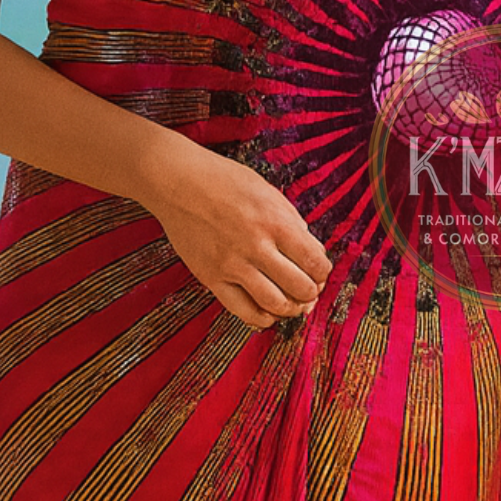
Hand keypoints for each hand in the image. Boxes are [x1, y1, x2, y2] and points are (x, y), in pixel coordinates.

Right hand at [138, 139, 332, 329]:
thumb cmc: (223, 181)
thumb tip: (310, 252)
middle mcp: (257, 246)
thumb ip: (291, 222)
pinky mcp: (212, 277)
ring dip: (291, 309)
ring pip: (275, 304)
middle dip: (311, 292)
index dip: (323, 272)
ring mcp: (233, 264)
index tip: (318, 272)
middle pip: (301, 287)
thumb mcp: (268, 192)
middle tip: (308, 290)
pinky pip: (243, 310)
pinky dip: (262, 318)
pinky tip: (268, 313)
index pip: (316, 262)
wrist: (177, 181)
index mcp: (276, 222)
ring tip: (291, 304)